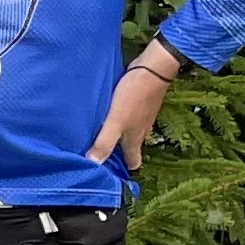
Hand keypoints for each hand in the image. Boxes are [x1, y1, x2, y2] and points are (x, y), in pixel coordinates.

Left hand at [87, 54, 176, 172]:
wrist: (152, 69)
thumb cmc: (133, 97)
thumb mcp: (115, 122)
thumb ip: (104, 142)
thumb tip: (92, 164)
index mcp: (135, 139)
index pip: (133, 162)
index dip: (123, 170)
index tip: (109, 175)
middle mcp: (139, 131)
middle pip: (129, 149)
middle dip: (115, 155)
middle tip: (94, 156)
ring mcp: (139, 117)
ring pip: (127, 133)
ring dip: (113, 137)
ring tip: (92, 138)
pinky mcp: (136, 104)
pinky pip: (125, 119)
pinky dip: (115, 122)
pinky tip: (101, 117)